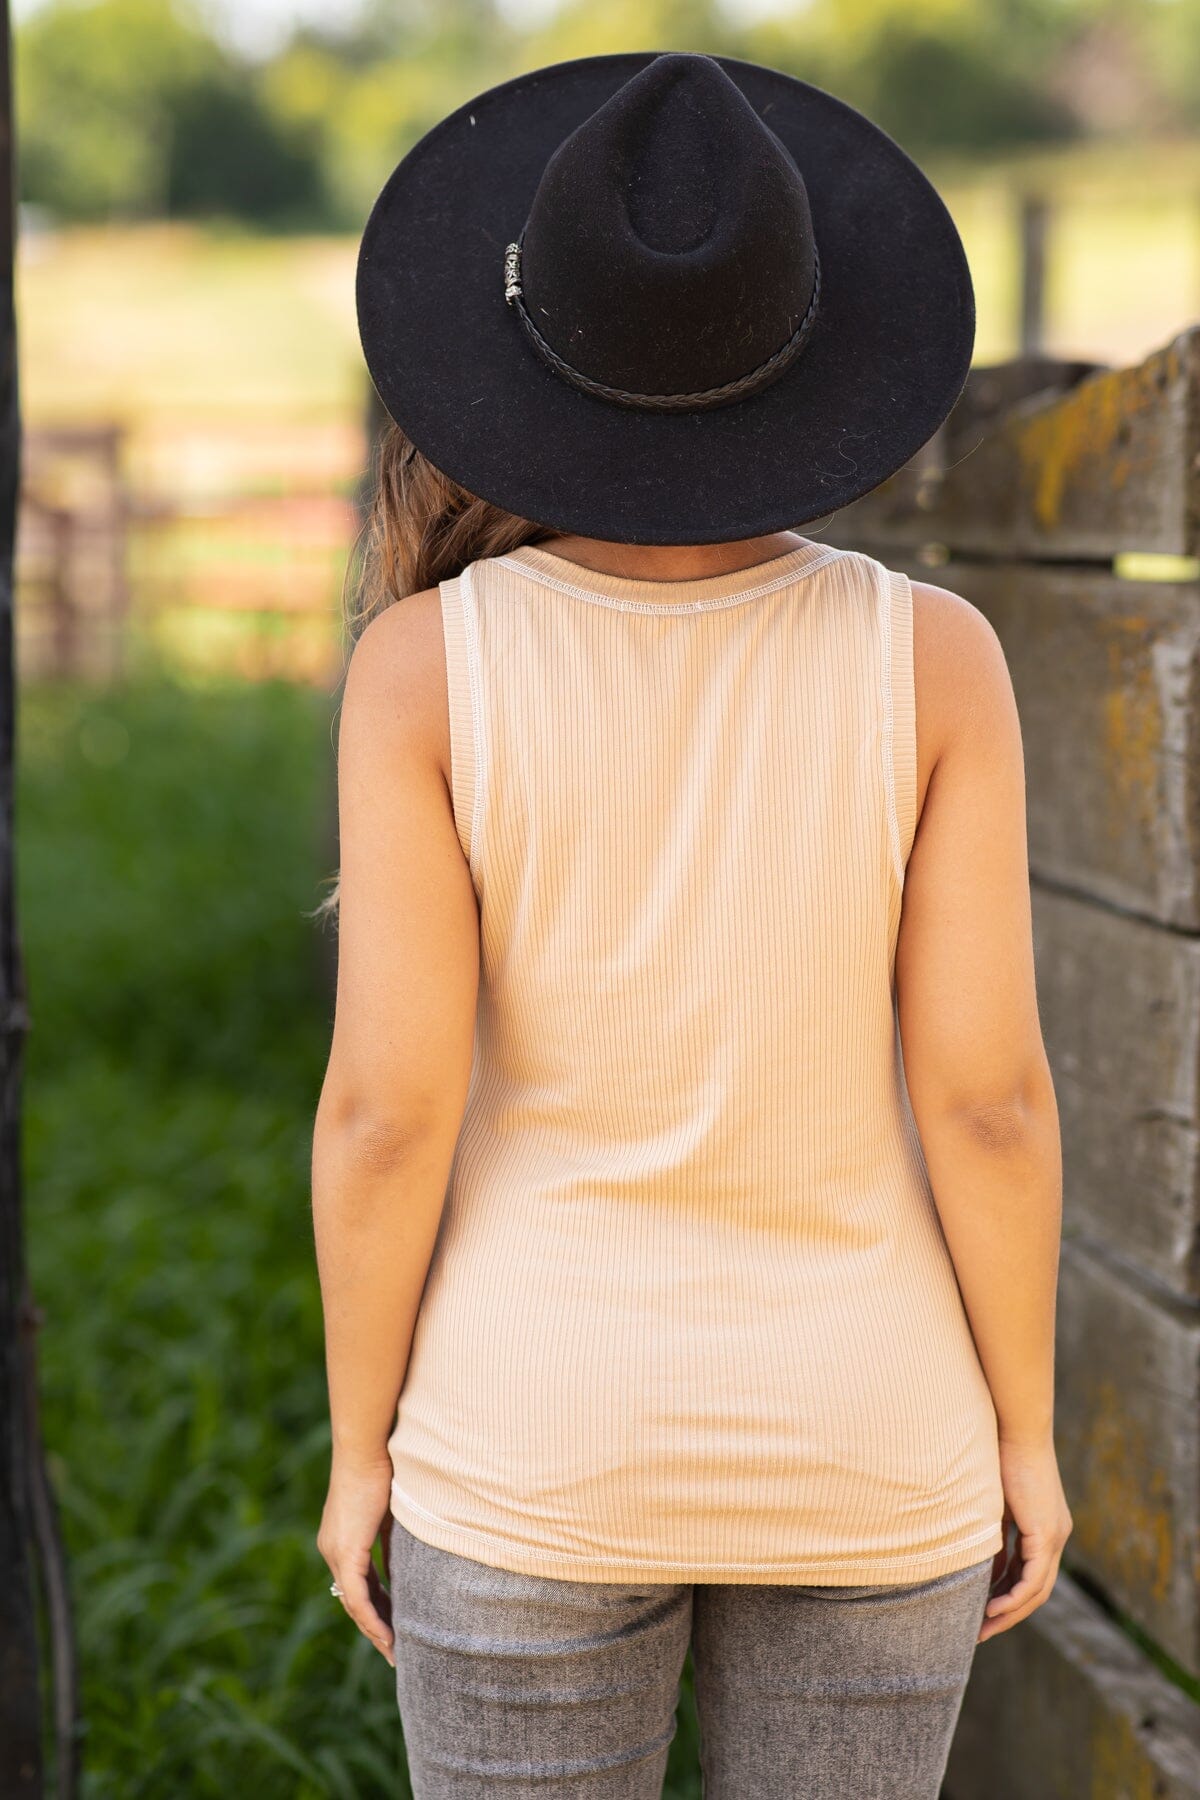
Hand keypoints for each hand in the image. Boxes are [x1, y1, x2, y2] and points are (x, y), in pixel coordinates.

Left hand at [317, 1451, 395, 1666]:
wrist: (367, 1448)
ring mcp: (336, 1553)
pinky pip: (358, 1597)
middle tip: (394, 1650)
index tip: (393, 1625)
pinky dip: (373, 1619)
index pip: (357, 1584)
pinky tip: (387, 1638)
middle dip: (375, 1626)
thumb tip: (407, 1560)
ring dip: (375, 1630)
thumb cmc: (382, 1468)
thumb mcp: (389, 1511)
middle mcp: (331, 1550)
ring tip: (394, 1652)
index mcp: (339, 1540)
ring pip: (354, 1604)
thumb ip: (392, 1537)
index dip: (375, 1606)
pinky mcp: (346, 1553)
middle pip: (353, 1599)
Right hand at [978, 1431, 1072, 1643]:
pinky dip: (1013, 1597)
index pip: (1030, 1574)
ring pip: (1037, 1590)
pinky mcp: (1047, 1533)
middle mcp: (1057, 1535)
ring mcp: (1055, 1536)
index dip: (1007, 1596)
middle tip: (983, 1631)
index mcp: (1046, 1527)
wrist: (1014, 1429)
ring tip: (984, 1627)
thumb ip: (992, 1533)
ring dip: (1010, 1612)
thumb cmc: (998, 1455)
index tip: (984, 1611)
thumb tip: (977, 1560)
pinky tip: (992, 1607)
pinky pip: (1033, 1579)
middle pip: (1037, 1590)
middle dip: (1009, 1614)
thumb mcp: (994, 1504)